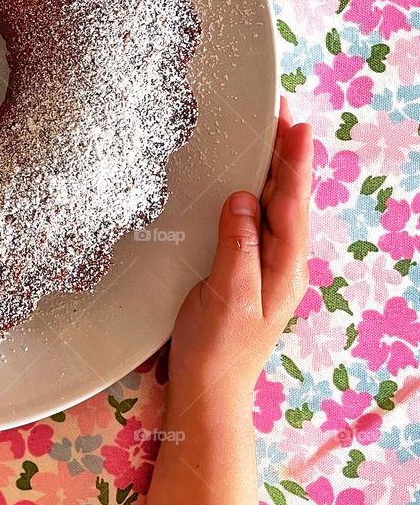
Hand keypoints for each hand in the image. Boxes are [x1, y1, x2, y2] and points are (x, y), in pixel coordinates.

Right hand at [168, 98, 312, 404]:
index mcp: (283, 268)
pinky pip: (257, 222)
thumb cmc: (216, 349)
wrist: (208, 389)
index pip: (292, 204)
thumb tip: (243, 199)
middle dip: (288, 156)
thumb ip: (238, 246)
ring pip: (275, 208)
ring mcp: (265, 268)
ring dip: (274, 171)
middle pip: (289, 199)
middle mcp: (281, 264)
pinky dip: (256, 194)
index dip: (294, 163)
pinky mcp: (245, 271)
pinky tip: (248, 184)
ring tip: (272, 136)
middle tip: (284, 115)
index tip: (296, 126)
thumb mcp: (227, 296)